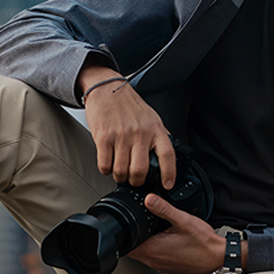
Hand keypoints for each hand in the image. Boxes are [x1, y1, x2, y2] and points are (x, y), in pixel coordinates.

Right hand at [79, 65, 174, 187]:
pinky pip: (105, 165)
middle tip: (133, 179)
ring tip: (119, 173)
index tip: (166, 185)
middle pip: (140, 170)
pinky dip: (106, 170)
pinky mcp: (104, 137)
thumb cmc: (128, 104)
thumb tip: (168, 155)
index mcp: (155, 129)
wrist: (106, 88)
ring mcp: (121, 135)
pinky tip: (108, 164)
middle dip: (136, 181)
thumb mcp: (151, 117)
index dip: (169, 173)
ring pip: (121, 171)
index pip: (168, 155)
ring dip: (120, 177)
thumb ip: (159, 136)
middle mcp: (140, 133)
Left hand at [126, 194, 231, 273]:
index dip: (124, 234)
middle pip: (132, 249)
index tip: (126, 224)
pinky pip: (154, 256)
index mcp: (153, 250)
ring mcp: (161, 265)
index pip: (126, 246)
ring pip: (143, 253)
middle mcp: (154, 261)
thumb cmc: (204, 244)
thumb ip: (164, 208)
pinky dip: (154, 247)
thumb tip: (149, 199)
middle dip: (133, 236)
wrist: (218, 258)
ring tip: (150, 230)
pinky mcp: (168, 266)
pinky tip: (163, 238)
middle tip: (138, 223)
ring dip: (143, 242)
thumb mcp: (182, 220)